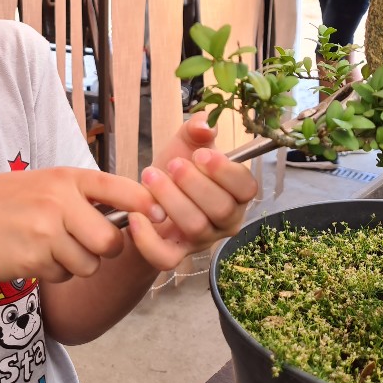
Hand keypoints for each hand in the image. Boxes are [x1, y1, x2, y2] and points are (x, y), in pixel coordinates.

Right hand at [0, 168, 164, 283]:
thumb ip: (85, 193)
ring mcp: (46, 230)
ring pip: (90, 264)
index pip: (118, 188)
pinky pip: (65, 274)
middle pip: (111, 241)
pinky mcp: (35, 258)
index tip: (158, 214)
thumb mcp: (48, 183)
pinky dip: (56, 272)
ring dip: (78, 264)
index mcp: (67, 178)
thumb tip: (137, 207)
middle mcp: (59, 201)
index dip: (145, 204)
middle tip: (90, 244)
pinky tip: (36, 256)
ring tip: (54, 247)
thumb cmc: (12, 202)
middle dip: (107, 250)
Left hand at [130, 120, 258, 270]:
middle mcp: (225, 220)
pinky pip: (166, 257)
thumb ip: (197, 129)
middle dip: (195, 184)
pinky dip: (148, 239)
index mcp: (236, 193)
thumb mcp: (186, 142)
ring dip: (171, 199)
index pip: (246, 188)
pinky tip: (136, 216)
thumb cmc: (176, 168)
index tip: (201, 155)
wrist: (149, 195)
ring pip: (195, 227)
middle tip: (173, 164)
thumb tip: (205, 125)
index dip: (225, 171)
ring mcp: (201, 240)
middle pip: (221, 208)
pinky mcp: (174, 254)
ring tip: (150, 176)